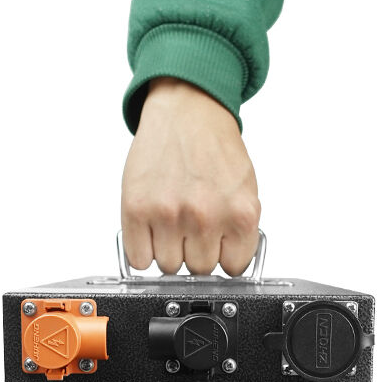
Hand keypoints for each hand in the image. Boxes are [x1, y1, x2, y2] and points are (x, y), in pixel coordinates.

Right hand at [121, 77, 261, 275]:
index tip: (217, 246)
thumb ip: (240, 230)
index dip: (223, 256)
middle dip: (195, 251)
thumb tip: (229, 265)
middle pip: (199, 270)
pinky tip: (152, 228)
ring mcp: (169, 214)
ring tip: (172, 221)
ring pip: (168, 266)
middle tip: (192, 225)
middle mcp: (205, 216)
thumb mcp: (245, 190)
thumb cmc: (215, 149)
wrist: (186, 111)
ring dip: (168, 250)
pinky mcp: (137, 210)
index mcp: (240, 214)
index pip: (233, 268)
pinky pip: (139, 259)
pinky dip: (143, 249)